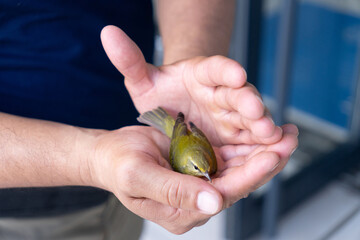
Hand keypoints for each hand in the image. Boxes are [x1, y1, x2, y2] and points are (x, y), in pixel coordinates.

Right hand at [88, 125, 297, 233]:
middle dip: (265, 161)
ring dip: (261, 151)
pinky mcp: (200, 165)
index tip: (271, 155)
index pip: (223, 195)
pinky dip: (246, 143)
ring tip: (285, 134)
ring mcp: (200, 182)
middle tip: (288, 140)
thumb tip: (213, 204)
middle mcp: (196, 200)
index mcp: (181, 210)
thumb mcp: (139, 177)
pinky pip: (229, 156)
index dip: (249, 176)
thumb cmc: (118, 166)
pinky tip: (263, 131)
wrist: (110, 154)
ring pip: (238, 168)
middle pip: (238, 182)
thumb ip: (174, 191)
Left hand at [100, 26, 282, 146]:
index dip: (226, 69)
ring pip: (252, 118)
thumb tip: (108, 33)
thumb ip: (130, 62)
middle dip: (249, 103)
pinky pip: (255, 139)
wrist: (177, 113)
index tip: (235, 73)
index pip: (216, 67)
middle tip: (256, 112)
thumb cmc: (163, 96)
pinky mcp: (238, 136)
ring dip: (263, 126)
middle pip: (239, 94)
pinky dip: (269, 144)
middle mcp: (222, 93)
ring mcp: (232, 115)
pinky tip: (283, 147)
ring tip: (275, 136)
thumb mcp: (143, 82)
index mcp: (202, 75)